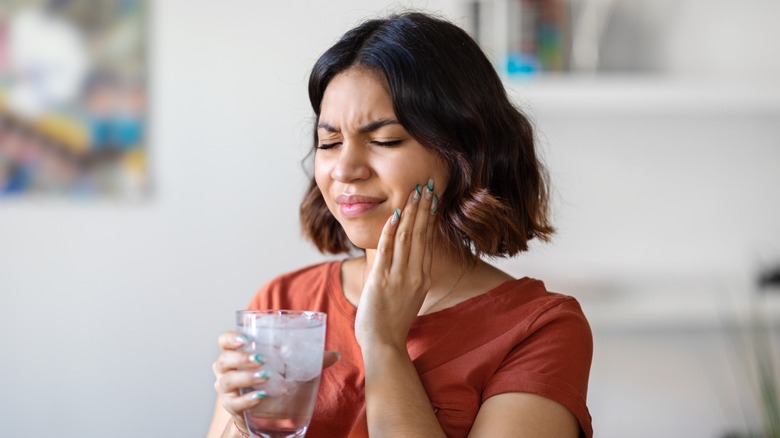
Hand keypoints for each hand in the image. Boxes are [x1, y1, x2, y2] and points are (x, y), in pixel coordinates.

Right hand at [211, 331, 340, 428]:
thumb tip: (336, 355)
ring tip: (265, 376)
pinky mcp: (232, 407)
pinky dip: (247, 400)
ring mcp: (227, 390)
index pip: (224, 341)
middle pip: (224, 360)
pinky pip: (235, 403)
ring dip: (246, 377)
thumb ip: (309, 359)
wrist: (264, 410)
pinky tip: (261, 397)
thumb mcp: (288, 366)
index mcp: (237, 353)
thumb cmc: (273, 380)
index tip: (246, 338)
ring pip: (227, 381)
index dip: (231, 338)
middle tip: (261, 358)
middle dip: (241, 358)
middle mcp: (226, 370)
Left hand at [355, 179, 437, 349]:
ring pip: (407, 237)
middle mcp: (415, 274)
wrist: (384, 343)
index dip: (430, 217)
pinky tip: (394, 214)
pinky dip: (391, 230)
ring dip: (411, 212)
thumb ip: (410, 275)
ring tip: (414, 192)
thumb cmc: (393, 322)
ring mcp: (399, 276)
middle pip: (420, 233)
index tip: (432, 198)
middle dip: (423, 207)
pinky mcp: (382, 280)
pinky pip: (387, 249)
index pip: (427, 240)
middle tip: (426, 185)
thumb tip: (408, 258)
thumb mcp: (409, 296)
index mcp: (423, 277)